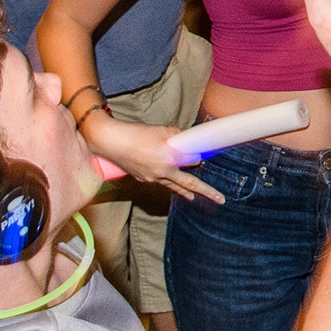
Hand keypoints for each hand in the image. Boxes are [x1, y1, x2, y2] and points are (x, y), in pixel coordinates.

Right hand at [81, 113, 225, 203]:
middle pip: (187, 184)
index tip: (203, 157)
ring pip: (172, 186)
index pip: (192, 162)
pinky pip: (159, 181)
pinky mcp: (141, 178)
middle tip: (220, 199)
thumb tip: (184, 140)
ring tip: (194, 197)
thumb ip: (176, 137)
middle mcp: (161, 173)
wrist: (110, 141)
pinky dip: (166, 181)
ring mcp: (150, 178)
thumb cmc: (135, 134)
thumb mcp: (160, 131)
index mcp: (167, 162)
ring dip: (184, 191)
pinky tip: (168, 180)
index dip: (198, 158)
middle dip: (206, 191)